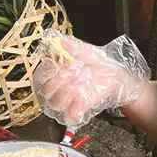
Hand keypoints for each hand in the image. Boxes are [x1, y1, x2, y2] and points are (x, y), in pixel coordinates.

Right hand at [33, 35, 148, 127]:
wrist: (115, 77)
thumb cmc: (99, 64)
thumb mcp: (86, 52)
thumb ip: (73, 46)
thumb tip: (61, 40)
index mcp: (57, 72)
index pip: (41, 75)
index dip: (47, 71)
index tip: (57, 65)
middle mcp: (59, 87)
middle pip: (45, 90)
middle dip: (57, 81)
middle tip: (72, 73)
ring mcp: (67, 100)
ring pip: (54, 103)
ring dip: (66, 92)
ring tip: (79, 83)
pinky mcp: (77, 110)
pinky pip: (67, 115)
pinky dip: (73, 108)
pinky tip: (80, 98)